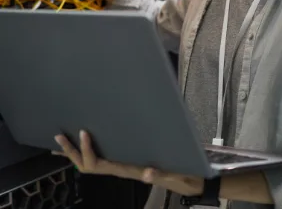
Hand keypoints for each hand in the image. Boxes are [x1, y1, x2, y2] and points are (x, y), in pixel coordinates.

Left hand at [54, 131, 203, 196]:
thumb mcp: (175, 175)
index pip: (99, 164)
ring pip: (92, 164)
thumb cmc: (182, 176)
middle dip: (72, 152)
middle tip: (59, 136)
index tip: (84, 132)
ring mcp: (122, 168)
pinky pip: (102, 160)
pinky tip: (85, 144)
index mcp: (128, 171)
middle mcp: (121, 170)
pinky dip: (88, 152)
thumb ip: (161, 175)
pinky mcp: (126, 165)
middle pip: (88, 165)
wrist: (189, 183)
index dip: (88, 150)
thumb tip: (147, 174)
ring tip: (64, 139)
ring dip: (75, 153)